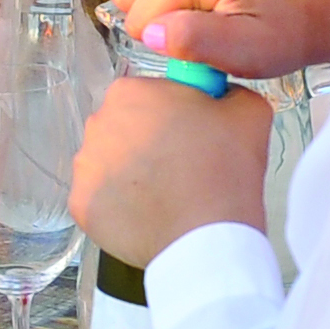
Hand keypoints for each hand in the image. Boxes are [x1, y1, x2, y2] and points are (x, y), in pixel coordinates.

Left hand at [71, 72, 272, 270]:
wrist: (207, 236)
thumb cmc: (224, 172)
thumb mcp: (247, 111)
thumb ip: (228, 91)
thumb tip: (221, 96)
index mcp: (130, 92)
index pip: (151, 95)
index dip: (176, 114)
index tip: (193, 133)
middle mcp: (98, 124)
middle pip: (126, 127)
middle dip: (150, 142)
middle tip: (184, 165)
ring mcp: (85, 167)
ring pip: (112, 163)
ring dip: (135, 174)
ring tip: (169, 193)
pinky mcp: (82, 205)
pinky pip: (104, 199)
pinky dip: (123, 206)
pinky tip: (151, 213)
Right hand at [102, 0, 329, 78]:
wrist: (313, 3)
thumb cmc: (281, 32)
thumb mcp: (245, 52)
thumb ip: (196, 42)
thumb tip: (149, 32)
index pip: (139, 15)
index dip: (165, 37)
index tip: (204, 34)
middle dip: (154, 13)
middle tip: (201, 18)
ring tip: (191, 0)